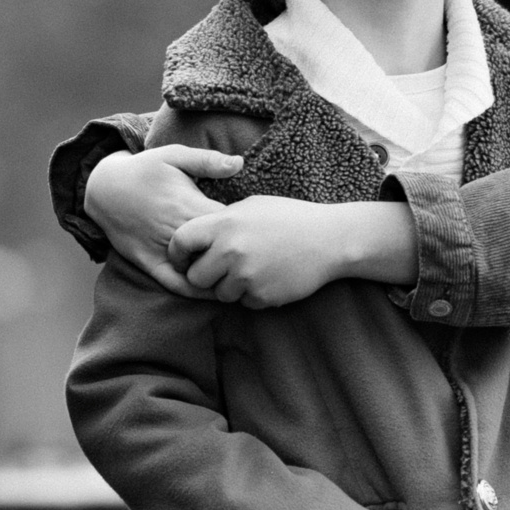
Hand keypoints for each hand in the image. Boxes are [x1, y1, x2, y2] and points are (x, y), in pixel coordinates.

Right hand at [86, 145, 243, 295]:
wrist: (103, 188)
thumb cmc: (144, 169)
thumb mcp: (174, 156)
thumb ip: (207, 161)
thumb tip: (239, 163)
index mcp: (188, 205)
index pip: (228, 225)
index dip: (246, 231)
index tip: (257, 232)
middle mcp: (177, 231)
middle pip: (218, 252)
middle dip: (239, 256)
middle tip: (258, 260)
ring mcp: (162, 250)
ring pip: (200, 272)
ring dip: (221, 276)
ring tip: (243, 279)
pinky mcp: (148, 263)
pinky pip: (175, 284)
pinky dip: (194, 291)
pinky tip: (213, 292)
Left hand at [170, 196, 358, 307]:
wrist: (330, 240)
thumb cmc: (290, 218)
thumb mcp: (251, 206)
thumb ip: (220, 220)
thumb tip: (194, 237)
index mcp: (224, 224)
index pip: (180, 242)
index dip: (178, 254)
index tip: (185, 260)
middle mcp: (231, 251)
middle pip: (196, 278)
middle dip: (206, 276)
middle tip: (223, 269)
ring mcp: (247, 276)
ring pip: (220, 294)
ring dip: (231, 287)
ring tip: (254, 269)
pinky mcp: (262, 296)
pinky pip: (244, 303)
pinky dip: (253, 294)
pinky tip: (271, 277)